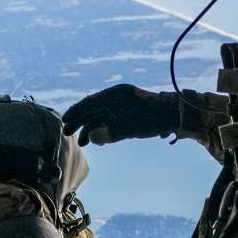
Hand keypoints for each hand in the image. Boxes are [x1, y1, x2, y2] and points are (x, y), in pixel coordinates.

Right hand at [62, 84, 178, 146]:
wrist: (172, 115)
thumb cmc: (151, 119)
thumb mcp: (127, 128)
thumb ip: (108, 133)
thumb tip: (90, 138)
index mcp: (114, 95)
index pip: (89, 103)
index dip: (76, 112)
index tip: (64, 121)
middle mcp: (116, 98)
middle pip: (92, 109)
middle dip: (80, 121)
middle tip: (67, 133)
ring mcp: (122, 105)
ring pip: (100, 116)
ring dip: (90, 128)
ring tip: (82, 142)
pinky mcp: (127, 113)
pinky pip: (110, 120)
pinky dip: (102, 129)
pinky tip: (96, 140)